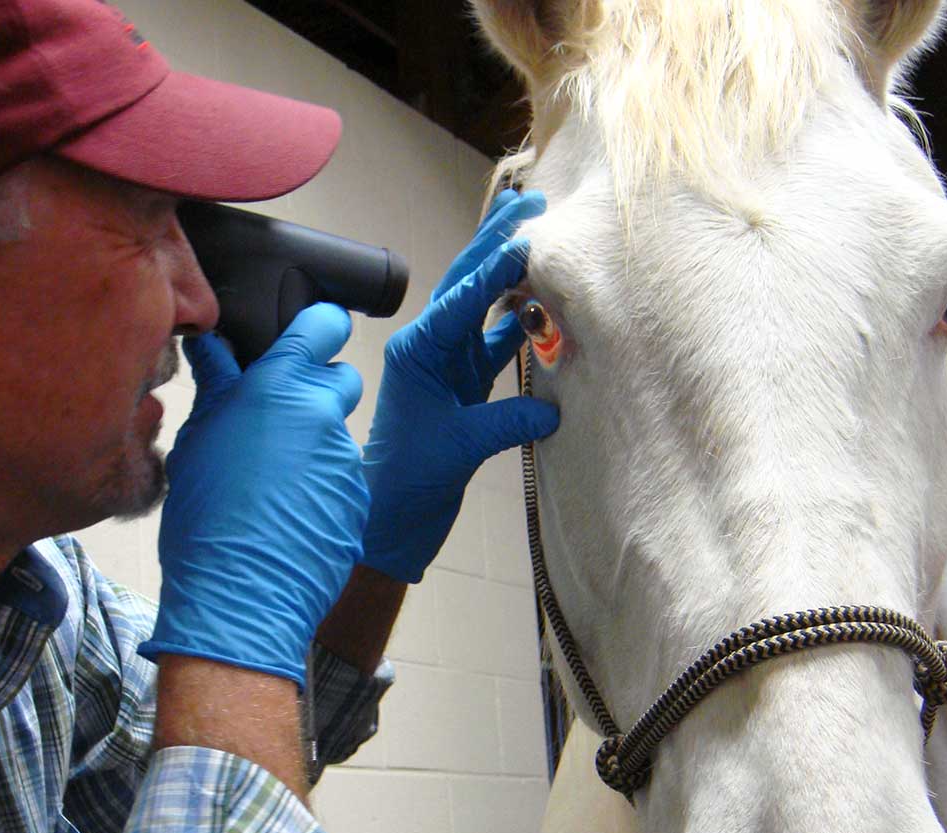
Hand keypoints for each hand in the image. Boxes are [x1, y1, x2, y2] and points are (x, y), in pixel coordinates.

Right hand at [140, 304, 368, 687]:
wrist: (242, 598)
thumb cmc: (206, 521)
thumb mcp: (197, 443)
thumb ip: (218, 389)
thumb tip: (215, 349)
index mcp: (279, 388)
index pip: (325, 324)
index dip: (321, 324)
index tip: (313, 331)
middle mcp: (322, 416)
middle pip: (342, 378)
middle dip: (319, 389)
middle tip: (282, 419)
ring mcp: (345, 461)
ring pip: (337, 436)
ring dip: (314, 448)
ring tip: (274, 486)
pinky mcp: (357, 501)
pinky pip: (342, 481)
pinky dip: (322, 490)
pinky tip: (289, 516)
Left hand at [360, 190, 559, 582]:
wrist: (392, 516)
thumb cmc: (409, 479)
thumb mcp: (461, 446)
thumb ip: (509, 422)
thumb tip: (553, 407)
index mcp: (418, 350)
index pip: (461, 296)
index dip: (495, 264)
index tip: (526, 233)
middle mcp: (431, 347)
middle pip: (468, 284)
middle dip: (498, 243)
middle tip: (531, 202)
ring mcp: (448, 364)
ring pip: (486, 309)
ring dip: (513, 278)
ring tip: (543, 239)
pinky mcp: (465, 386)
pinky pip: (497, 344)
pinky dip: (522, 326)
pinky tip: (547, 307)